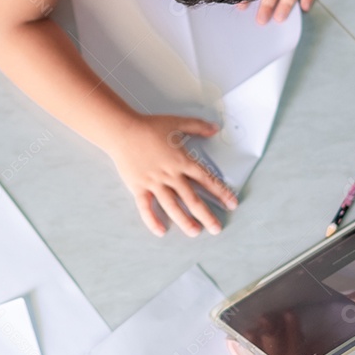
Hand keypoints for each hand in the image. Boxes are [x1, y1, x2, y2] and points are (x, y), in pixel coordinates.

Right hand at [108, 115, 237, 236]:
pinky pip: (146, 207)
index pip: (206, 180)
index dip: (221, 192)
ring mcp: (154, 183)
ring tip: (195, 232)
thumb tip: (216, 128)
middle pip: (192, 198)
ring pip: (172, 206)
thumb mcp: (176, 122)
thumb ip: (198, 126)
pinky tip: (161, 231)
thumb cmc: (149, 126)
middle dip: (206, 215)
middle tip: (216, 228)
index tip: (231, 203)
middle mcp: (170, 175)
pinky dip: (152, 220)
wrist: (123, 131)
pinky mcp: (138, 187)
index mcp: (182, 161)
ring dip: (184, 220)